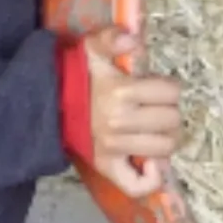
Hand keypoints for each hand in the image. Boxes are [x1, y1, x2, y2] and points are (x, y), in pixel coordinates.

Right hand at [82, 26, 182, 199]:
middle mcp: (119, 122)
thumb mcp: (93, 47)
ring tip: (156, 129)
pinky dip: (151, 177)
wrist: (50, 103)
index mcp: (122, 92)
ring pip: (164, 148)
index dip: (170, 88)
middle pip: (172, 120)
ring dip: (166, 138)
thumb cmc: (78, 75)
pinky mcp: (107, 167)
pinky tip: (151, 161)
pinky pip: (136, 184)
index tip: (158, 87)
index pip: (171, 92)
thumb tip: (133, 40)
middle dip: (170, 111)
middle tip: (157, 107)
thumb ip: (112, 38)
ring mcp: (113, 148)